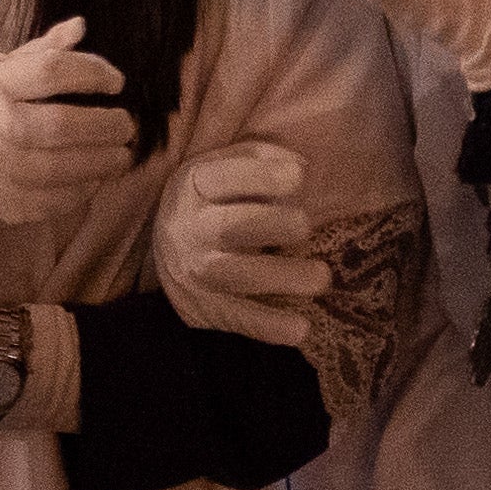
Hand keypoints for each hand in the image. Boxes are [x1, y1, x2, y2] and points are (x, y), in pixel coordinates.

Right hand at [0, 16, 138, 238]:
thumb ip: (39, 52)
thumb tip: (81, 27)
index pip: (53, 71)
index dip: (94, 73)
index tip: (116, 82)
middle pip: (66, 125)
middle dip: (110, 125)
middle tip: (126, 123)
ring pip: (68, 169)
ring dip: (106, 161)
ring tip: (121, 152)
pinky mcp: (4, 206)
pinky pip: (58, 201)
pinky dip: (85, 189)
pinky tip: (95, 176)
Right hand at [155, 139, 328, 347]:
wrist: (168, 247)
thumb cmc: (216, 199)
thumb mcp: (226, 167)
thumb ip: (262, 160)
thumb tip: (300, 169)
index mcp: (194, 185)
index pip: (225, 177)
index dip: (262, 176)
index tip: (299, 177)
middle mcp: (188, 228)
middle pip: (229, 227)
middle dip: (271, 225)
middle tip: (306, 226)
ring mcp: (193, 271)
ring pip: (234, 275)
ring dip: (280, 278)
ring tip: (322, 278)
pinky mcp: (202, 308)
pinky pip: (236, 318)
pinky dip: (269, 326)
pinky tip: (301, 329)